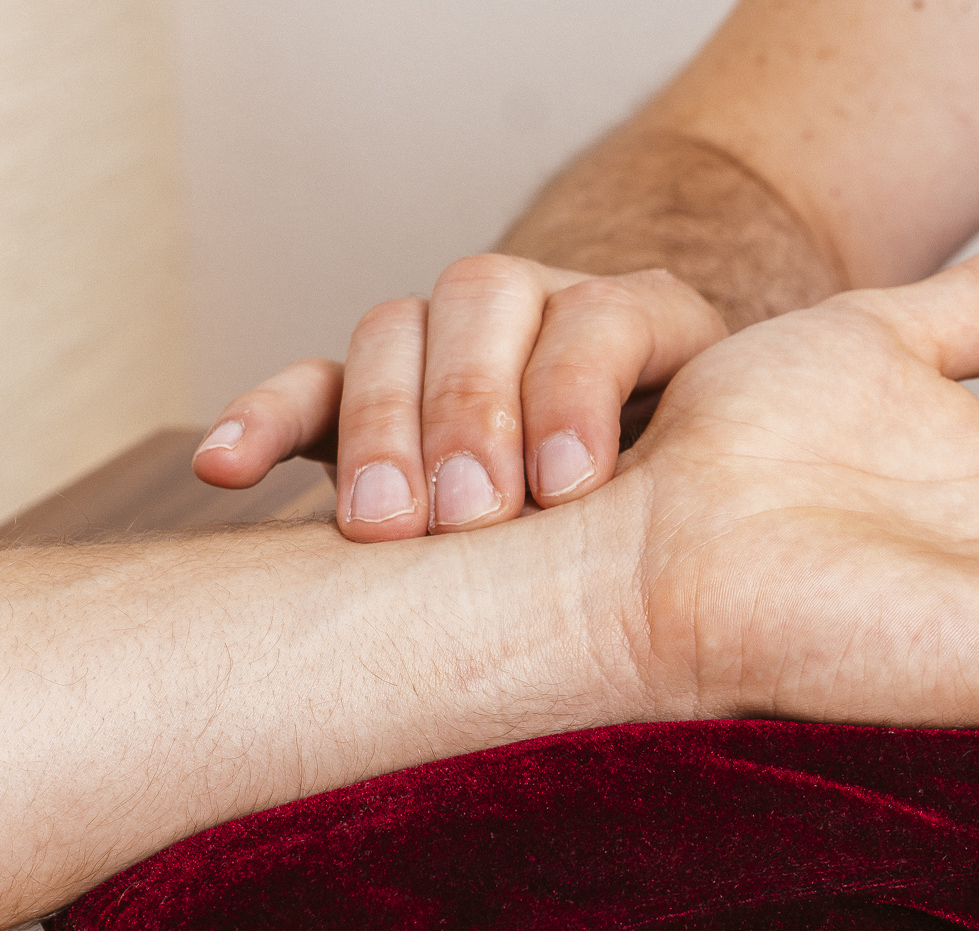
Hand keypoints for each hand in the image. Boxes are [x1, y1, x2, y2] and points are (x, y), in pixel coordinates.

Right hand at [191, 256, 725, 540]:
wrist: (662, 492)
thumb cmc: (703, 504)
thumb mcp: (728, 479)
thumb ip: (716, 487)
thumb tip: (706, 557)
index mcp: (645, 320)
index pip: (602, 313)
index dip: (578, 389)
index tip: (570, 489)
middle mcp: (541, 310)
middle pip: (482, 299)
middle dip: (469, 407)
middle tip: (468, 517)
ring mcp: (452, 344)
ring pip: (394, 331)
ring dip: (380, 427)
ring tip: (379, 529)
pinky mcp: (377, 389)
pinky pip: (311, 384)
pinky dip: (264, 420)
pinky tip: (224, 470)